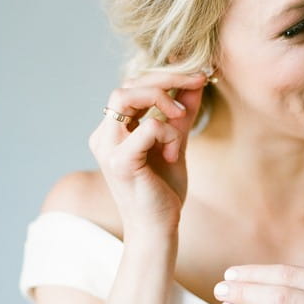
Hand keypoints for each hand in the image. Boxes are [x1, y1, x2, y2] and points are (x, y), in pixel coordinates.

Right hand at [88, 70, 205, 233]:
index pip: (132, 86)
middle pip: (128, 84)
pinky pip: (147, 127)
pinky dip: (168, 133)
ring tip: (181, 118)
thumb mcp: (176, 143)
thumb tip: (196, 81)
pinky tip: (174, 154)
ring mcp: (108, 148)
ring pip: (127, 95)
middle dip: (167, 78)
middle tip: (198, 80)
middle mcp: (104, 136)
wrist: (158, 229)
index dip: (165, 74)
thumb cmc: (163, 191)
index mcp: (113, 130)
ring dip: (163, 99)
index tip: (197, 75)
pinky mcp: (120, 162)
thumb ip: (182, 114)